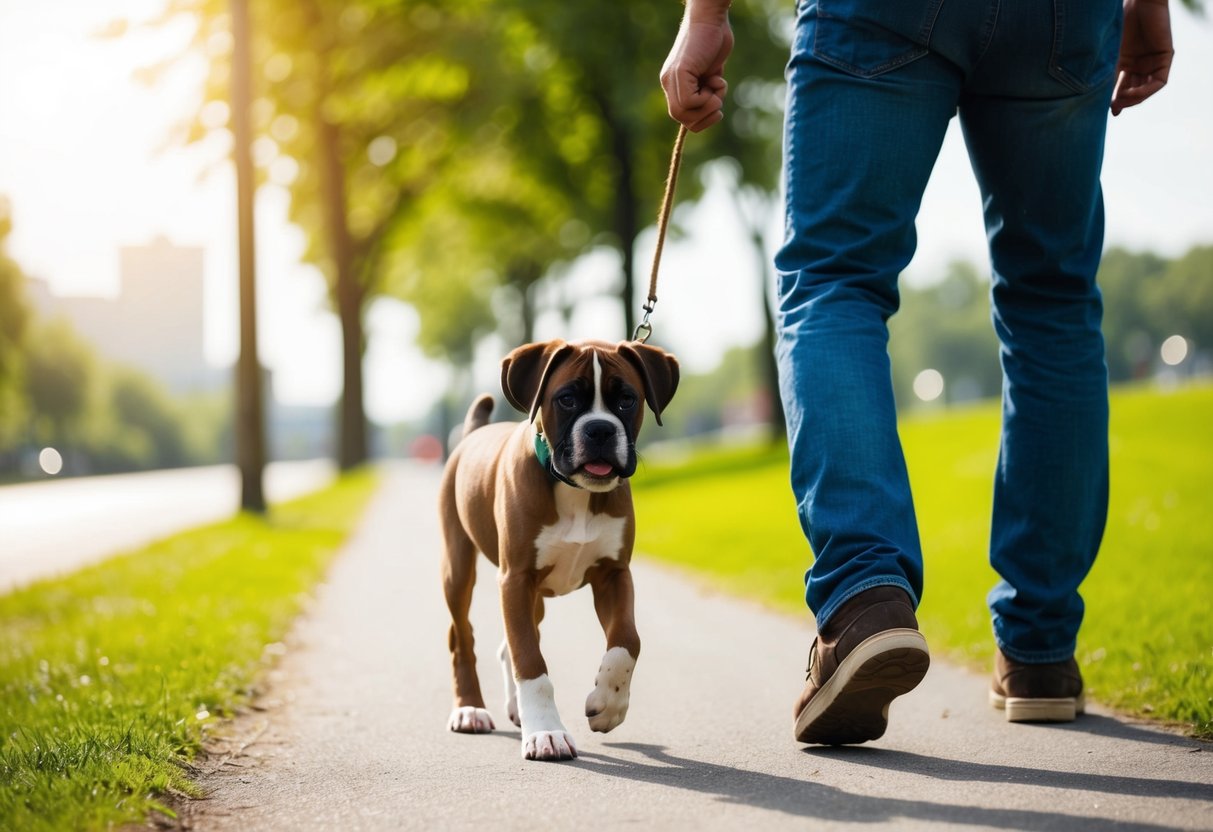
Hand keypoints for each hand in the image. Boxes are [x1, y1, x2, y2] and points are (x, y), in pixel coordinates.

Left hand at [660, 2, 734, 131]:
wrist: (711, 19)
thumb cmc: (714, 44)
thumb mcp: (710, 74)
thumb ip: (706, 91)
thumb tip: (711, 112)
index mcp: (675, 85)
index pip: (683, 116)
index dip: (701, 120)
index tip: (717, 112)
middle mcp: (670, 83)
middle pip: (683, 119)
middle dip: (706, 116)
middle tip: (717, 99)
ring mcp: (673, 78)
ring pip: (685, 113)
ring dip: (709, 106)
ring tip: (717, 86)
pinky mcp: (679, 72)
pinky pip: (690, 102)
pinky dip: (709, 96)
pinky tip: (716, 78)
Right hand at [1111, 0, 1172, 115]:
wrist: (1136, 3)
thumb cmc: (1118, 25)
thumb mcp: (1110, 57)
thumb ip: (1108, 79)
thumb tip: (1104, 103)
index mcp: (1127, 62)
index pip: (1124, 88)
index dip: (1117, 101)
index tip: (1108, 110)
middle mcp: (1142, 64)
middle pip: (1136, 91)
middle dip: (1125, 101)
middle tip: (1113, 106)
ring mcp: (1154, 61)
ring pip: (1147, 89)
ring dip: (1135, 98)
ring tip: (1120, 99)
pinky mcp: (1165, 57)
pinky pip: (1159, 82)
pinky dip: (1146, 91)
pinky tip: (1133, 92)